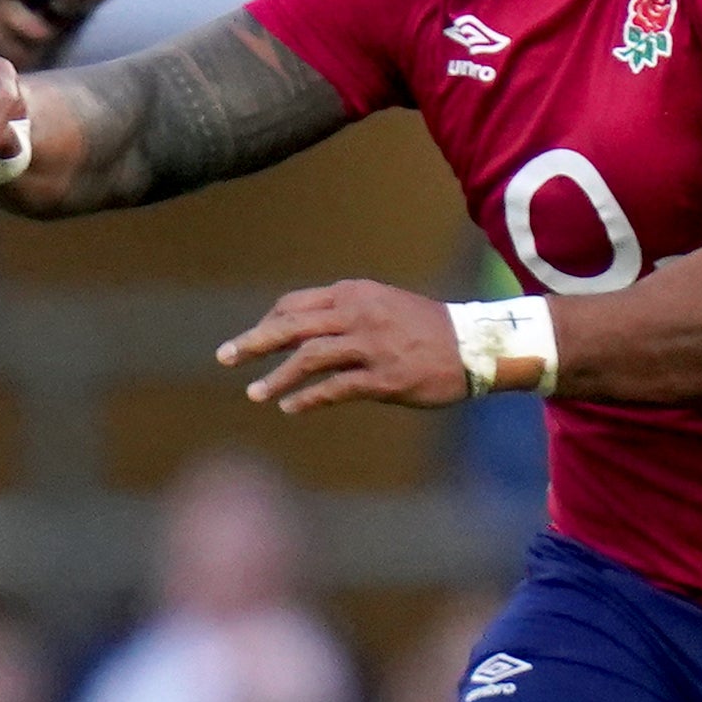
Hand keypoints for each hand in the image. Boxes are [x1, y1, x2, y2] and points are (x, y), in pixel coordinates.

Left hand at [222, 281, 463, 412]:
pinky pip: (336, 388)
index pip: (294, 304)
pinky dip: (308, 398)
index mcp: (354, 293)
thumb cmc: (424, 328)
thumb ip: (341, 314)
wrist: (477, 345)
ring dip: (277, 376)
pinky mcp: (385, 378)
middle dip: (253, 342)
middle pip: (292, 326)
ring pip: (309, 357)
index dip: (268, 323)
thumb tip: (297, 332)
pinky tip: (290, 407)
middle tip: (224, 356)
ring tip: (254, 393)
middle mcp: (359, 314)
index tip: (252, 341)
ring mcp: (372, 346)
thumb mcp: (380, 305)